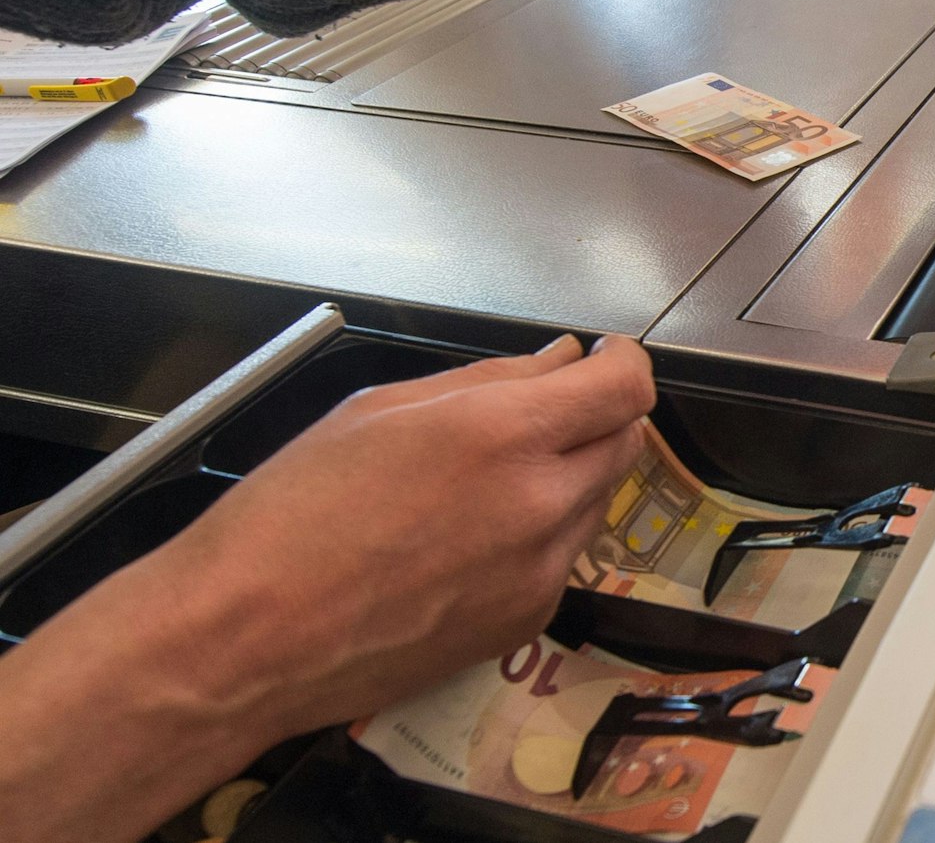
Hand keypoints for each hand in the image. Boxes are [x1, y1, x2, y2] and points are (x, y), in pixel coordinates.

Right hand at [0, 335, 656, 842]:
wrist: (245, 638)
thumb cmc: (291, 510)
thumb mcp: (380, 409)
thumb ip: (491, 380)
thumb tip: (562, 360)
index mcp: (504, 436)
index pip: (625, 389)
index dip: (621, 365)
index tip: (601, 360)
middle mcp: (541, 505)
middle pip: (624, 442)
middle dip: (595, 417)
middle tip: (539, 415)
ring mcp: (541, 573)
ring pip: (596, 503)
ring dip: (567, 477)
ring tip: (480, 484)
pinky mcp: (525, 623)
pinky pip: (562, 561)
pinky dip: (538, 538)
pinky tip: (467, 542)